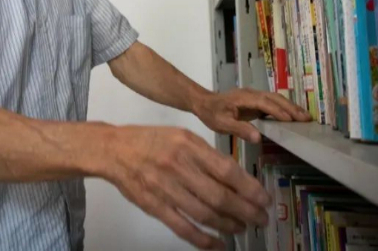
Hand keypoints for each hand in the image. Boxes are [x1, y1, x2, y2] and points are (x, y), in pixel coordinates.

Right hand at [102, 125, 270, 249]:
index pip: (226, 170)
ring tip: (243, 228)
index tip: (264, 198)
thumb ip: (205, 155)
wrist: (113, 149)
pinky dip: (204, 239)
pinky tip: (219, 244)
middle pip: (219, 195)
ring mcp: (165, 188)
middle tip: (261, 218)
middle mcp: (178, 166)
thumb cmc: (150, 141)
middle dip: (246, 211)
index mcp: (188, 145)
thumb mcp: (181, 136)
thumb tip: (234, 177)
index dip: (248, 188)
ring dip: (229, 225)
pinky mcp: (154, 206)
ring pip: (205, 214)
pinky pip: (183, 227)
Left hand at [193, 89, 310, 142]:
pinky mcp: (256, 100)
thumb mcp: (222, 124)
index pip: (265, 103)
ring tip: (305, 118)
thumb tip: (259, 138)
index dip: (278, 111)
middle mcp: (252, 94)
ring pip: (276, 99)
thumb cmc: (212, 113)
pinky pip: (273, 103)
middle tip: (307, 119)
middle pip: (275, 98)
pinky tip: (292, 117)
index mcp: (244, 98)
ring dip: (290, 107)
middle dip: (291, 108)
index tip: (292, 121)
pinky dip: (284, 108)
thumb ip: (239, 129)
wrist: (203, 102)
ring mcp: (254, 96)